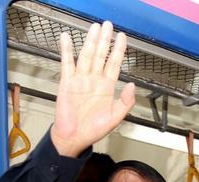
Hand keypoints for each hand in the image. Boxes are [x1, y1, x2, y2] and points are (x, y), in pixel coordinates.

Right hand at [50, 22, 135, 156]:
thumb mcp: (115, 117)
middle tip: (107, 25)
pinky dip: (66, 50)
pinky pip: (67, 63)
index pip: (114, 63)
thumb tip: (132, 86)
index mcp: (107, 87)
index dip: (118, 50)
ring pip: (86, 55)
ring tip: (94, 28)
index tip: (122, 37)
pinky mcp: (67, 82)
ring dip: (90, 41)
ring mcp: (81, 80)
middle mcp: (94, 80)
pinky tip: (66, 38)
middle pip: (100, 55)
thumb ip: (126, 102)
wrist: (74, 138)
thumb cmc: (93, 130)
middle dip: (104, 40)